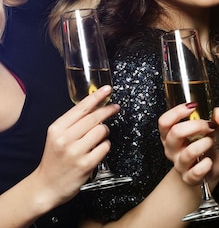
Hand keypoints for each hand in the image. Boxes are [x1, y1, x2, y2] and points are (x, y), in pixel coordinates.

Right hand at [32, 85, 118, 205]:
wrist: (46, 186)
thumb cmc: (55, 159)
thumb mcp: (57, 137)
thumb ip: (73, 123)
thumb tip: (96, 107)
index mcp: (57, 129)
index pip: (81, 108)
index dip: (97, 97)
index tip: (107, 89)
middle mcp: (65, 139)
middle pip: (94, 118)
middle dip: (108, 110)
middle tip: (115, 108)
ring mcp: (75, 152)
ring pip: (102, 131)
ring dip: (104, 133)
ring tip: (97, 139)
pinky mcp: (86, 164)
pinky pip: (105, 146)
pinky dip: (105, 146)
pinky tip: (97, 150)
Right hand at [158, 103, 218, 186]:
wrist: (206, 171)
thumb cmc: (205, 146)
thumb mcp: (210, 127)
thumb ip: (218, 116)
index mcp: (171, 135)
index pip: (164, 122)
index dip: (177, 112)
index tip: (193, 107)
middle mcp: (172, 149)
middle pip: (175, 133)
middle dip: (196, 125)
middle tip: (209, 126)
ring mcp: (179, 164)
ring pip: (188, 152)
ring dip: (205, 143)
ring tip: (211, 142)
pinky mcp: (189, 177)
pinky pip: (197, 171)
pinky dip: (207, 164)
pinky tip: (210, 160)